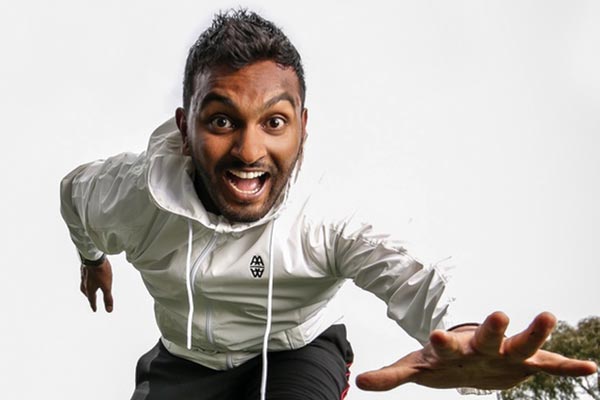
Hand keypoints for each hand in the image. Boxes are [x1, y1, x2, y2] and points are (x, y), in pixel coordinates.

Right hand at [80, 258, 113, 311]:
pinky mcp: (85, 267)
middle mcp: (84, 282)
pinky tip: (90, 275)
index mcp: (89, 289)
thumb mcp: (106, 286)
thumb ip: (108, 298)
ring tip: (89, 288)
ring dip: (87, 288)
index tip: (95, 310)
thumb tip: (109, 310)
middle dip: (89, 297)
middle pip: (86, 292)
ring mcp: (84, 274)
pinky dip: (87, 279)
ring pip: (84, 284)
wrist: (93, 257)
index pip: (92, 299)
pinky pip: (85, 276)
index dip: (94, 305)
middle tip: (91, 300)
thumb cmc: (100, 272)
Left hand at [356, 311, 597, 390]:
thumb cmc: (443, 362)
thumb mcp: (417, 370)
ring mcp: (506, 355)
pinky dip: (567, 367)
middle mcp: (482, 347)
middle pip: (488, 337)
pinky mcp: (525, 364)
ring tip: (549, 316)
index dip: (441, 342)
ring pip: (523, 343)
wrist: (470, 356)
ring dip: (536, 332)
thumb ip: (391, 376)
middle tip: (499, 313)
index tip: (434, 335)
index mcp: (455, 350)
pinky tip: (591, 368)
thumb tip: (358, 383)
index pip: (447, 345)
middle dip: (493, 328)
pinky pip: (549, 366)